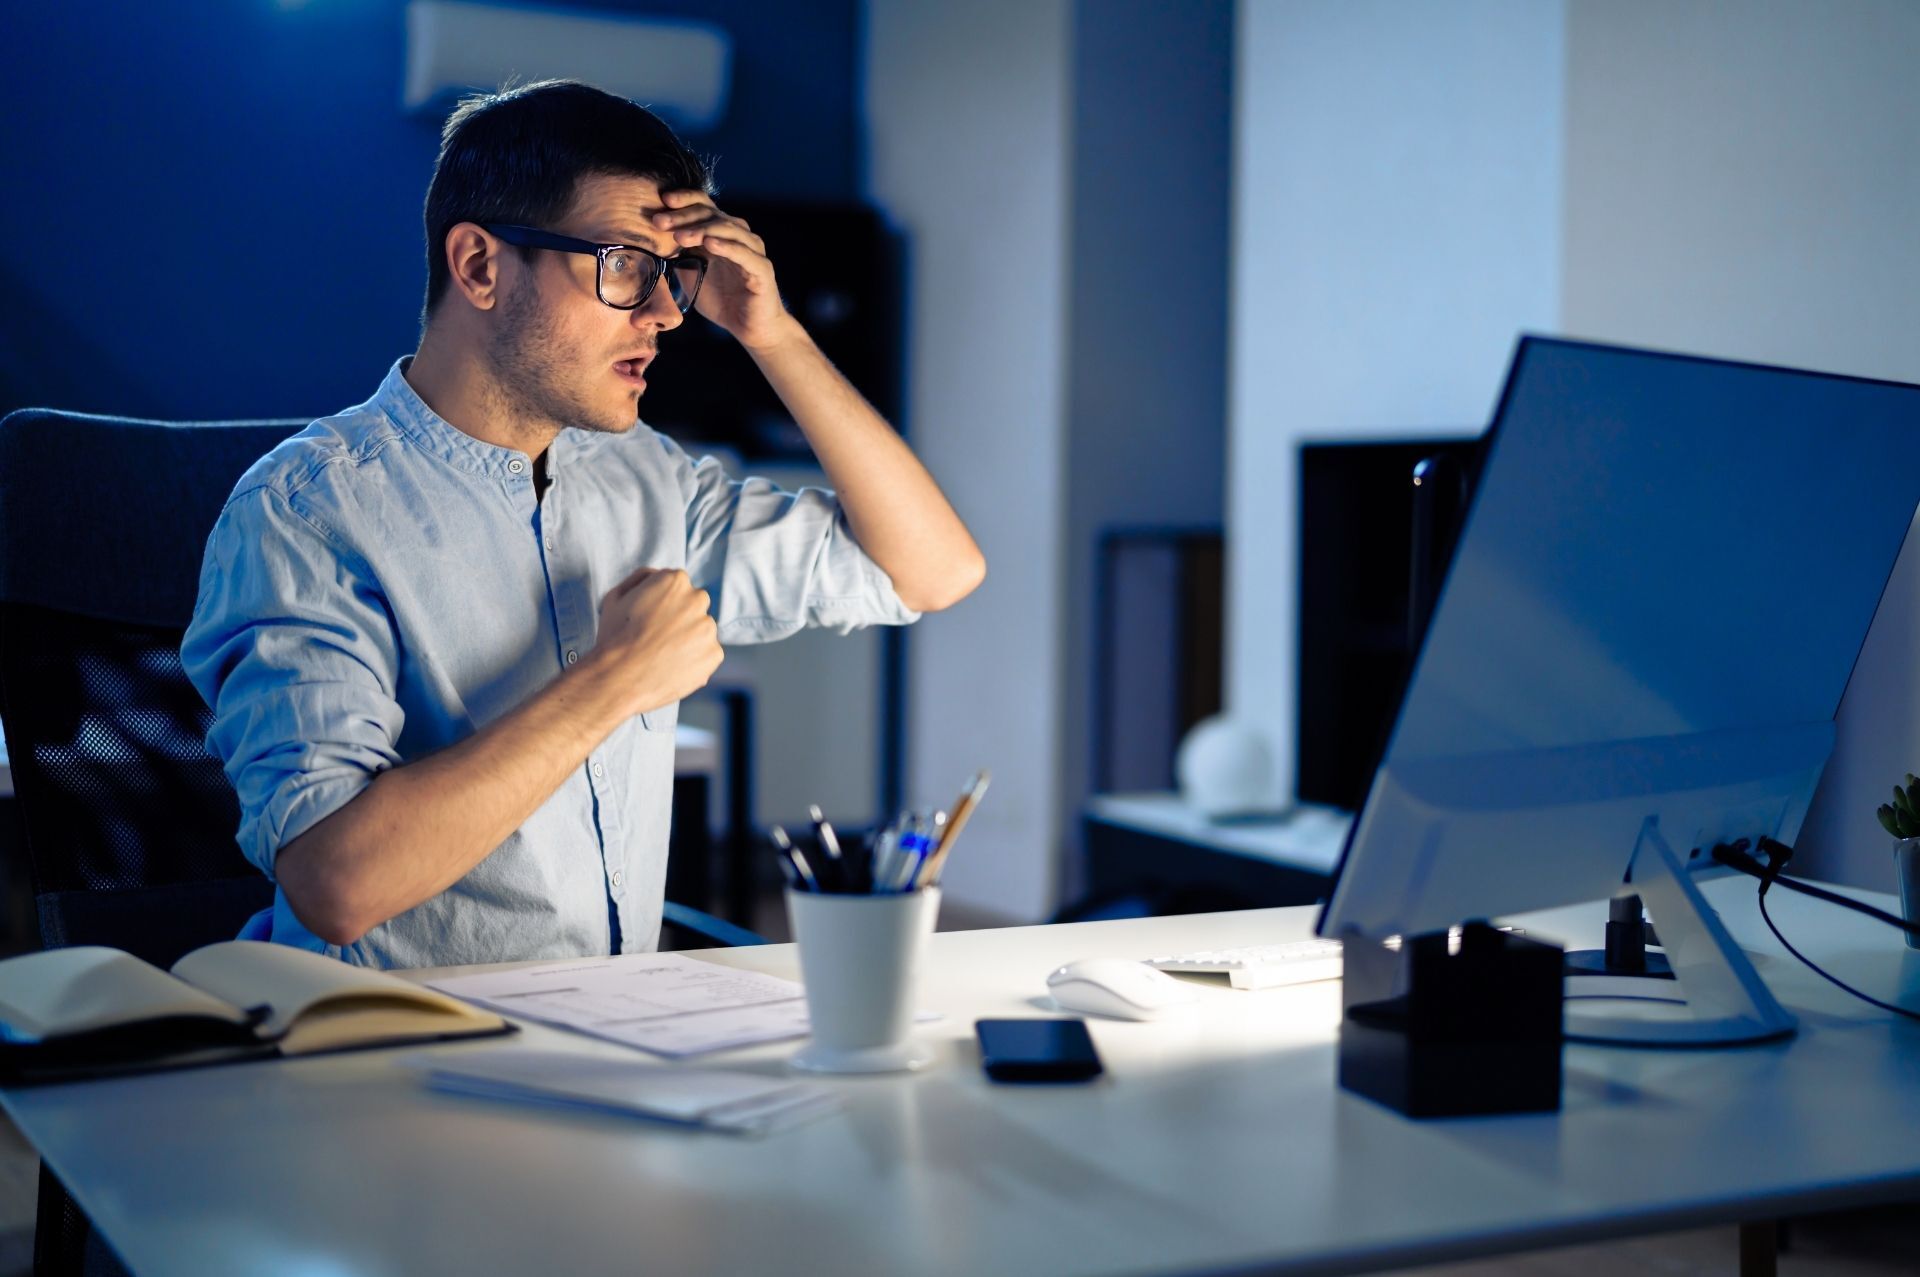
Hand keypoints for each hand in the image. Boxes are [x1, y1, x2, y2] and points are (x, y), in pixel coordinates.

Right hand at [588, 567, 722, 717]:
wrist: (619, 678)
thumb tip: (657, 576)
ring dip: (689, 640)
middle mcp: (698, 599)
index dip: (662, 604)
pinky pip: (707, 655)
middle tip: (659, 638)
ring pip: (702, 631)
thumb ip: (642, 579)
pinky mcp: (714, 654)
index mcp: (676, 580)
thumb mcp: (616, 596)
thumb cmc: (613, 637)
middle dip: (681, 618)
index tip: (652, 619)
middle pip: (694, 606)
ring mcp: (708, 628)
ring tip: (663, 656)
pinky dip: (695, 661)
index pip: (677, 586)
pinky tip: (673, 668)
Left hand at [651, 190, 800, 350]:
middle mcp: (739, 236)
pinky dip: (727, 246)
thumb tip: (654, 242)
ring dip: (701, 230)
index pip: (703, 205)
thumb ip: (679, 256)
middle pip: (711, 214)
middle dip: (684, 216)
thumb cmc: (722, 300)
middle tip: (660, 222)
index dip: (684, 199)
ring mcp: (752, 250)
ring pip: (727, 229)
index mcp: (722, 233)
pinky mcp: (762, 269)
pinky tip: (710, 243)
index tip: (661, 201)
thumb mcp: (692, 274)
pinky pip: (744, 254)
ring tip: (679, 236)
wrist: (750, 328)